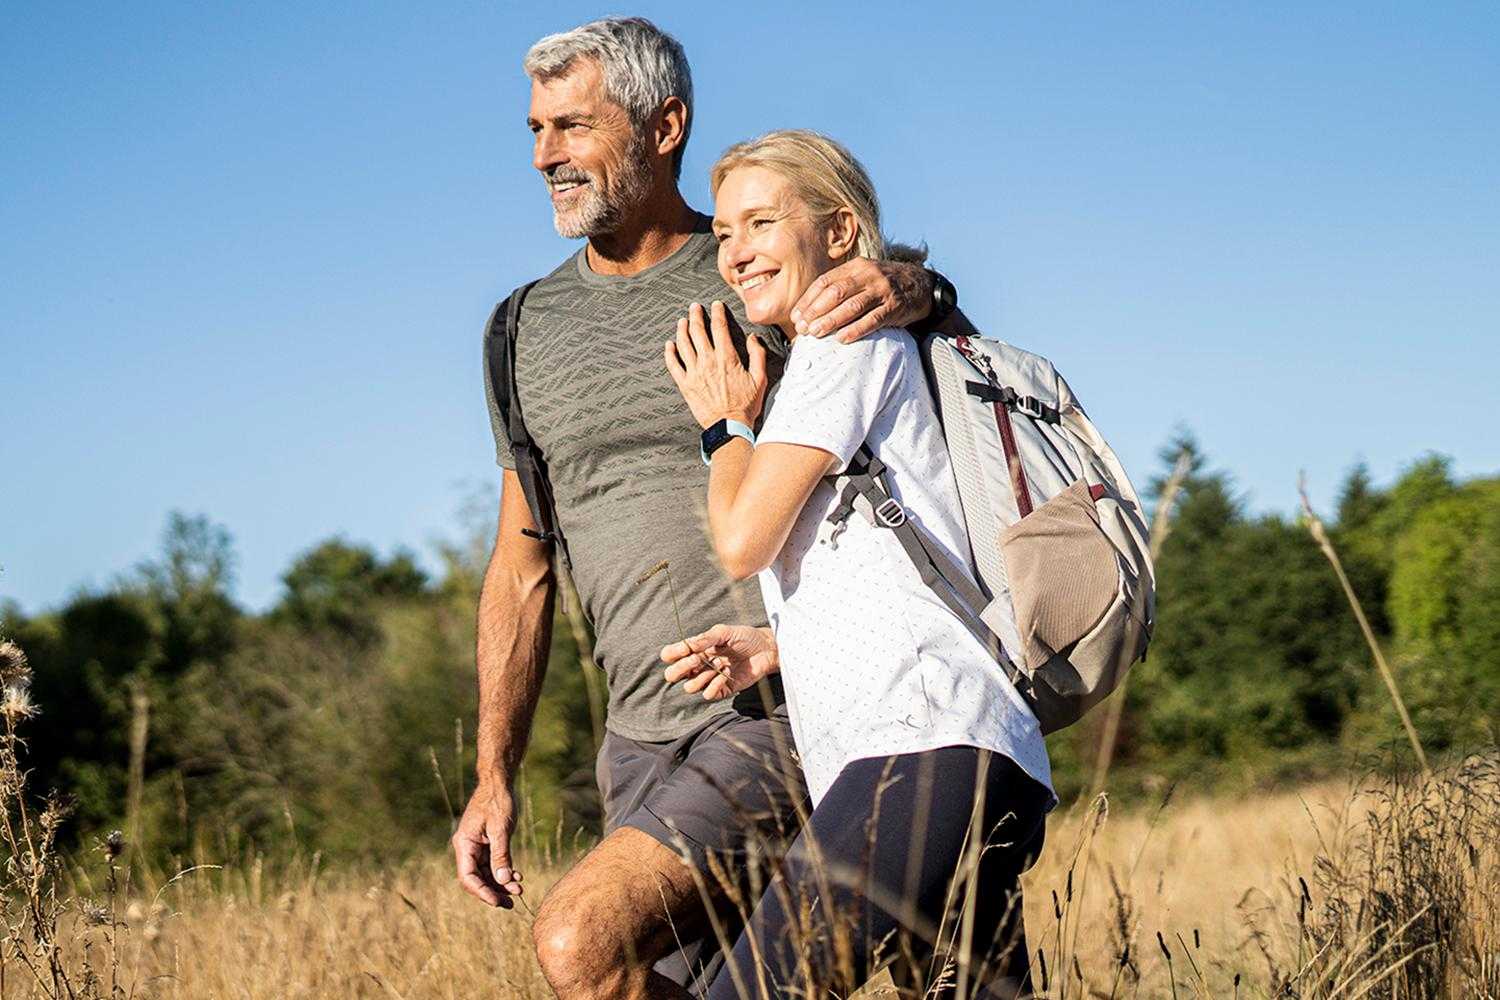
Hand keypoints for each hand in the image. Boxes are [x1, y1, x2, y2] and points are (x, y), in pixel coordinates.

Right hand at [452, 781, 524, 907]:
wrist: (499, 782)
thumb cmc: (498, 802)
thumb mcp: (501, 830)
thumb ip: (501, 856)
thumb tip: (502, 881)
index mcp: (464, 844)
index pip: (468, 877)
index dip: (482, 892)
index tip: (497, 902)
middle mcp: (467, 848)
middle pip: (477, 878)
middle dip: (493, 892)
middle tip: (510, 904)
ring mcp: (476, 846)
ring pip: (486, 873)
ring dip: (501, 883)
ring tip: (518, 892)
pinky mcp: (486, 843)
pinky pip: (493, 864)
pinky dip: (504, 871)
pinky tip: (517, 877)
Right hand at [662, 624, 778, 701]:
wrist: (767, 649)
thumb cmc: (746, 637)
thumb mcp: (725, 631)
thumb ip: (706, 638)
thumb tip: (689, 645)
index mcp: (696, 650)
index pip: (671, 655)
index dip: (673, 654)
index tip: (686, 648)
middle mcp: (699, 665)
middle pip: (672, 675)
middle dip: (681, 668)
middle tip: (697, 659)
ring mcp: (710, 678)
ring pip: (689, 687)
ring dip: (700, 677)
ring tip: (717, 666)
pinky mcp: (722, 689)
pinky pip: (708, 694)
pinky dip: (715, 685)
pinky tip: (726, 674)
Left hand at [665, 301, 767, 428]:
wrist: (729, 426)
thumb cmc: (745, 405)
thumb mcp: (760, 379)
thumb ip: (757, 355)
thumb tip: (753, 338)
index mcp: (727, 358)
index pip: (719, 328)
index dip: (717, 313)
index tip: (716, 305)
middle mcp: (708, 362)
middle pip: (698, 331)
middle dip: (696, 315)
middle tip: (694, 307)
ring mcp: (694, 373)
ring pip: (684, 344)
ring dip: (682, 329)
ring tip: (682, 320)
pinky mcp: (685, 385)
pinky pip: (673, 365)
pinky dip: (669, 353)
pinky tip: (669, 344)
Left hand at [790, 259, 933, 343]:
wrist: (921, 285)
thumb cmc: (883, 286)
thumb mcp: (863, 277)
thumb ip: (841, 287)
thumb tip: (810, 310)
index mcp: (856, 267)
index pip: (825, 282)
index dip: (808, 300)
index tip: (796, 316)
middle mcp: (868, 275)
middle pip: (836, 293)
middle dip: (816, 311)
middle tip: (802, 328)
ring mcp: (882, 290)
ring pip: (852, 306)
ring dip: (831, 320)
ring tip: (816, 333)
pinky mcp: (895, 307)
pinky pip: (873, 319)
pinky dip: (856, 329)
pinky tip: (842, 338)